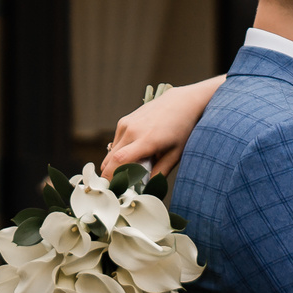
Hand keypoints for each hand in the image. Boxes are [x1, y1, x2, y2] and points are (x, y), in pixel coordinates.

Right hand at [101, 78, 216, 179]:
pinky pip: (115, 143)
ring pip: (111, 152)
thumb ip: (160, 173)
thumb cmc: (182, 128)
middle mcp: (132, 131)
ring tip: (132, 168)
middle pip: (110, 160)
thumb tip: (149, 189)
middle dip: (111, 176)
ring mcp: (126, 124)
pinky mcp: (124, 121)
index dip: (112, 178)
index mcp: (147, 140)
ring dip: (115, 164)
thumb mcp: (176, 154)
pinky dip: (119, 152)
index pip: (119, 161)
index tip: (114, 190)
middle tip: (120, 187)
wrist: (182, 102)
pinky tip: (134, 152)